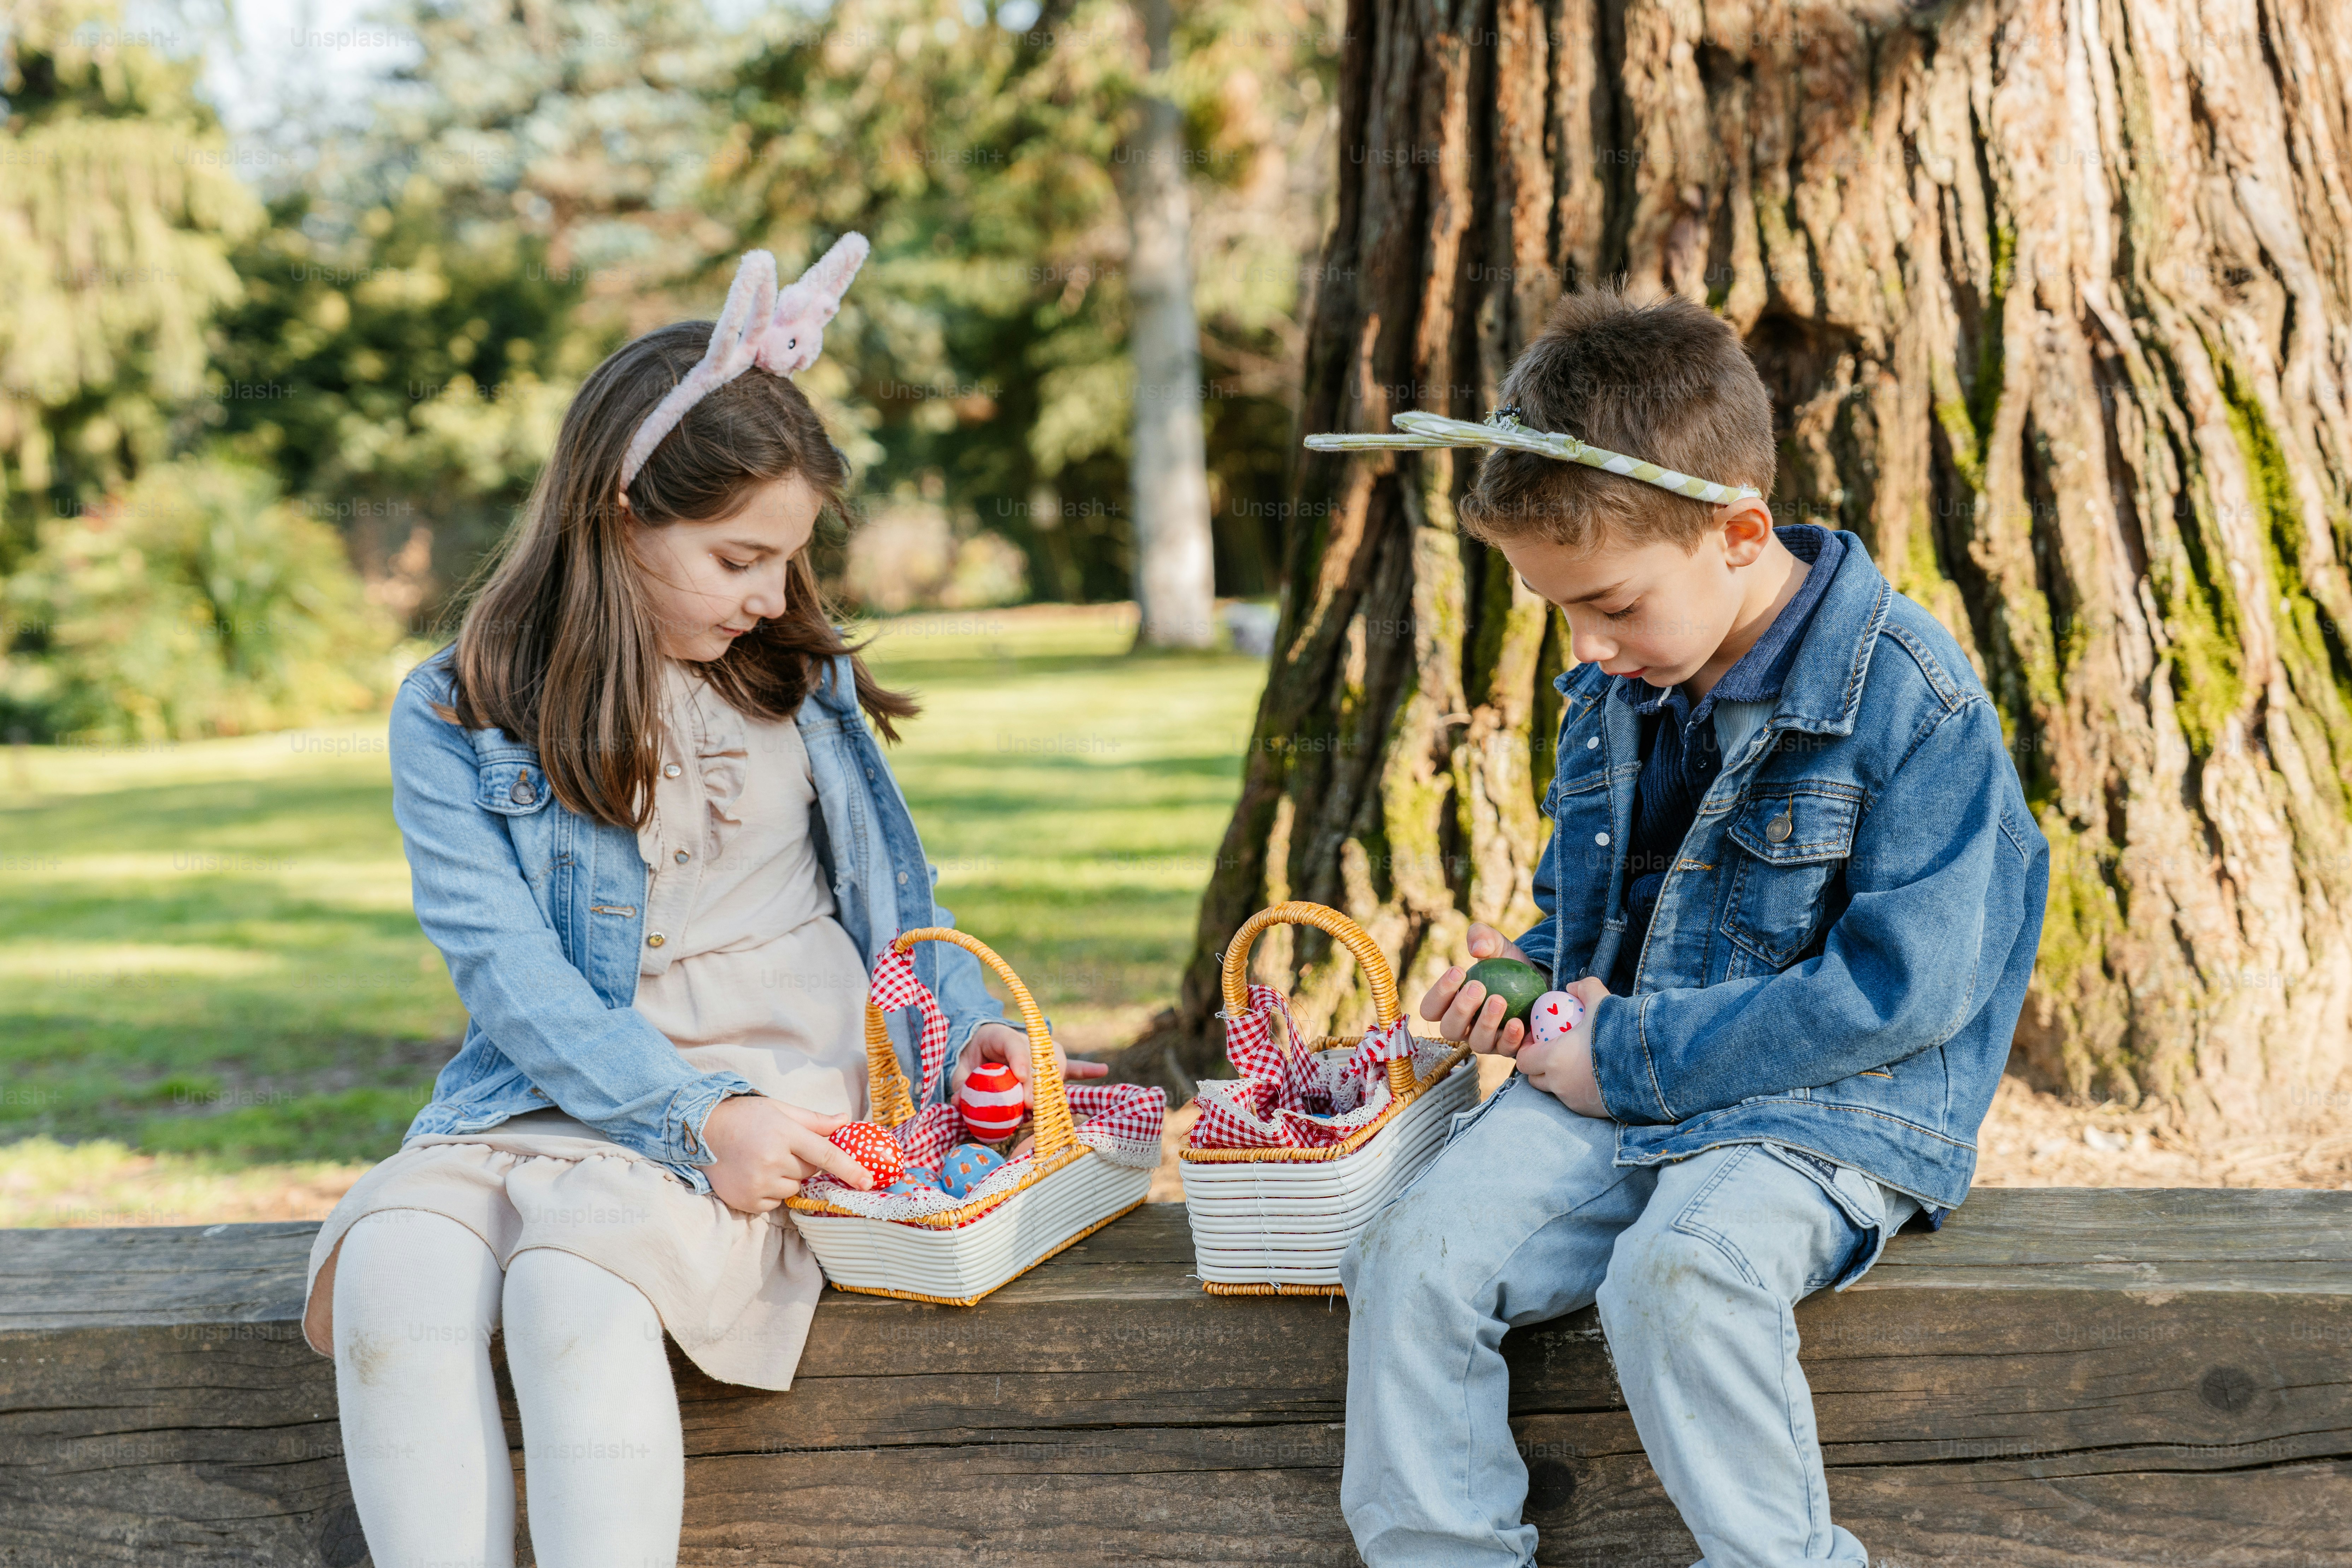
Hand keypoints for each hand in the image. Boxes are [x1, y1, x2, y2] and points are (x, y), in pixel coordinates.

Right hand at [699, 1094, 872, 1214]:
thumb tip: (845, 1121)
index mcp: (784, 1133)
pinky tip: (754, 1173)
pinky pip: (774, 1202)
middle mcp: (771, 1159)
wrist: (700, 1130)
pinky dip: (770, 1191)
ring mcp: (758, 1182)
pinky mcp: (746, 1200)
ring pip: (792, 1188)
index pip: (826, 1154)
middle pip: (809, 1171)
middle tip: (780, 1147)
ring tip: (762, 1159)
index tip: (868, 1181)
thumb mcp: (780, 1109)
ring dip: (786, 1177)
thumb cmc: (744, 1116)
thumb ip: (814, 1120)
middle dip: (803, 1161)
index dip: (849, 1169)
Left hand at [951, 1021, 1108, 1106]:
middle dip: (1037, 1081)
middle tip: (1028, 1104)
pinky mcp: (1049, 1062)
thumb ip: (961, 1085)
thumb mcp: (959, 1069)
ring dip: (1054, 1082)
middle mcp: (1025, 1039)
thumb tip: (960, 1103)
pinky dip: (1085, 1069)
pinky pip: (1070, 1065)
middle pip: (1040, 1056)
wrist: (977, 1044)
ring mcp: (1040, 1049)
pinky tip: (1102, 1070)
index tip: (1020, 1080)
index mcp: (999, 1035)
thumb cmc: (968, 1059)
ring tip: (1046, 1101)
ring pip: (1056, 1060)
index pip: (1014, 1044)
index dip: (1019, 1061)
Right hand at [1421, 923, 1540, 1055]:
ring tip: (1499, 1000)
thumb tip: (1477, 948)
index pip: (1431, 1008)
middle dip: (1461, 1009)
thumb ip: (1482, 937)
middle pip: (1449, 1029)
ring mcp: (1485, 1040)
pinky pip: (1505, 1049)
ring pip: (1476, 1042)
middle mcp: (1464, 1027)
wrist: (1539, 983)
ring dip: (1486, 1023)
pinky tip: (1517, 1022)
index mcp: (1450, 1005)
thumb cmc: (1507, 965)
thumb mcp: (1497, 946)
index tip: (1458, 971)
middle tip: (1477, 987)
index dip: (1439, 993)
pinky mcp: (1508, 1047)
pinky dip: (1510, 1037)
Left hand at [1513, 976, 1611, 1116]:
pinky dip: (1579, 1091)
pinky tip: (1594, 1076)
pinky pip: (1576, 1101)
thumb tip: (1573, 986)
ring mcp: (1574, 1101)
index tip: (1535, 1043)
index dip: (1526, 1051)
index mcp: (1553, 1060)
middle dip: (1539, 1068)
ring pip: (1556, 1091)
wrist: (1652, 1065)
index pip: (1524, 1061)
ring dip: (1559, 1080)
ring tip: (1574, 1064)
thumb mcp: (1602, 1002)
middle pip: (1535, 1079)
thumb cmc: (1621, 1033)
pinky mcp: (1590, 1112)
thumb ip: (1586, 989)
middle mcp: (1559, 1084)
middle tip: (1553, 1053)